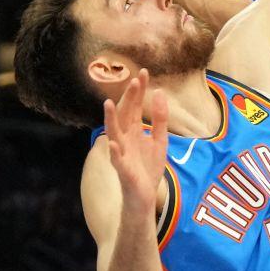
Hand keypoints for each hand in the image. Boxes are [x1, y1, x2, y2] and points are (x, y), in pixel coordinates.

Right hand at [104, 69, 169, 214]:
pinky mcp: (123, 170)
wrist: (144, 198)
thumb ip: (161, 119)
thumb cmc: (148, 169)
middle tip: (134, 80)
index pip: (135, 106)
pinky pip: (117, 160)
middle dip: (129, 99)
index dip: (139, 91)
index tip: (144, 72)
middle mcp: (125, 139)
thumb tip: (160, 93)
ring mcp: (122, 154)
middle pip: (126, 115)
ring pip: (114, 134)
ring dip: (111, 120)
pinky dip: (115, 151)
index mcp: (134, 132)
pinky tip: (114, 143)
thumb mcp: (160, 141)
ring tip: (108, 104)